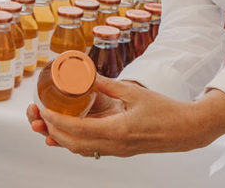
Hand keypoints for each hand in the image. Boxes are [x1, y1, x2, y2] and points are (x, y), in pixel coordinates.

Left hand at [29, 76, 198, 156]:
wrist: (186, 130)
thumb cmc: (165, 110)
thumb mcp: (133, 92)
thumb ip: (108, 84)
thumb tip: (87, 73)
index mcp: (118, 131)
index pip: (78, 130)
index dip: (57, 121)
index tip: (43, 110)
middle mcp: (115, 145)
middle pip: (74, 144)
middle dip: (52, 131)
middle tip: (38, 117)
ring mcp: (118, 150)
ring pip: (82, 149)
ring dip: (62, 138)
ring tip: (47, 124)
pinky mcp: (121, 149)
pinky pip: (92, 149)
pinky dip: (76, 141)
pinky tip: (69, 130)